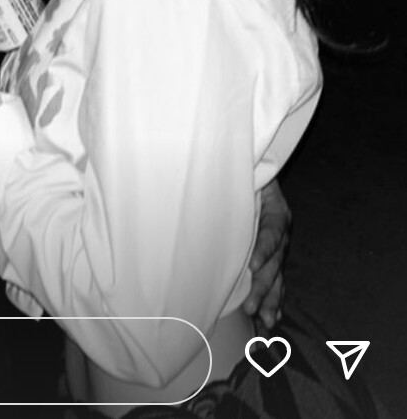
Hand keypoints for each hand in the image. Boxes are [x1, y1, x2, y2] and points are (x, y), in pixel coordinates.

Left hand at [243, 178, 290, 328]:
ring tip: (264, 321)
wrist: (258, 172)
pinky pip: (277, 280)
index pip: (273, 231)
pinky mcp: (274, 258)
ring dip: (270, 299)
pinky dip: (274, 299)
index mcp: (276, 209)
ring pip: (277, 276)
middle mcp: (280, 231)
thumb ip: (236, 185)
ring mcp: (279, 247)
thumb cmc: (246, 174)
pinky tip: (271, 317)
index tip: (253, 267)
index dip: (264, 249)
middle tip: (250, 308)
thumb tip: (213, 186)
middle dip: (262, 287)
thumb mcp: (247, 175)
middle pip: (274, 261)